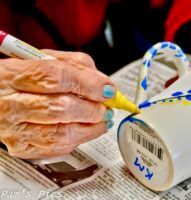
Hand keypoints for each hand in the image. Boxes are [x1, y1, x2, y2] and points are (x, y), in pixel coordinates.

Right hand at [0, 50, 114, 158]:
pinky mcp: (22, 148)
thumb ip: (75, 65)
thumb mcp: (43, 60)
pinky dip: (79, 139)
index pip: (55, 78)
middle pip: (60, 108)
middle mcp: (9, 104)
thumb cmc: (21, 78)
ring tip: (102, 118)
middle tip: (106, 106)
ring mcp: (14, 130)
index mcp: (12, 75)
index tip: (107, 89)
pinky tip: (85, 128)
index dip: (88, 84)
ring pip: (62, 134)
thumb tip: (102, 83)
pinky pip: (58, 148)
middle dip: (92, 108)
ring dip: (91, 127)